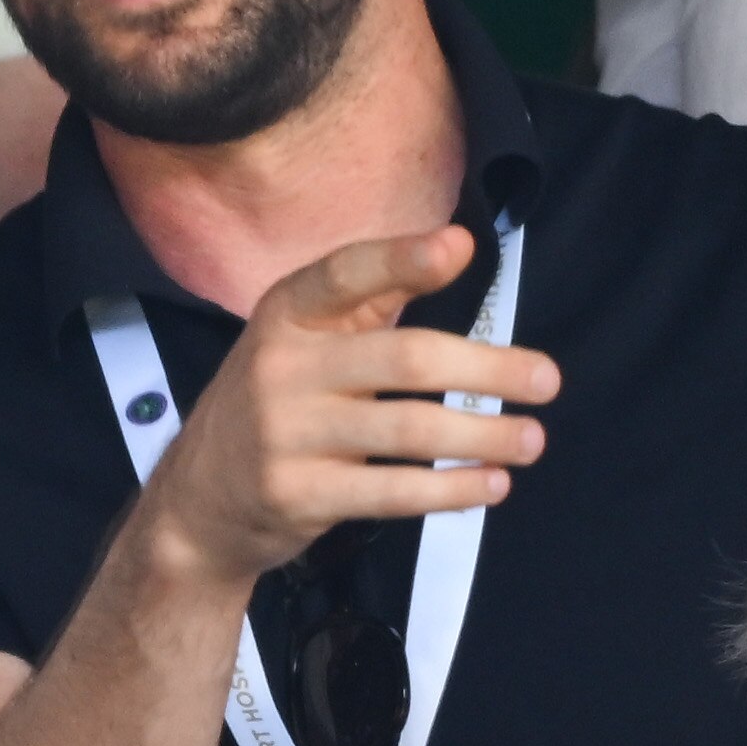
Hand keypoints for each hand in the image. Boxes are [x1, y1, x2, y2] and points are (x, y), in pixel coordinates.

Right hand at [141, 226, 558, 592]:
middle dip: (486, 368)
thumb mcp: (300, 339)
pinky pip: (391, 492)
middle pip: (403, 358)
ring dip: (484, 434)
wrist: (200, 499)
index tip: (460, 248)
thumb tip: (453, 246)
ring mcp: (285, 433)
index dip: (401, 259)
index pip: (345, 275)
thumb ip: (368, 298)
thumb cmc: (276, 404)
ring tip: (531, 439)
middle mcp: (280, 367)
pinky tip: (491, 484)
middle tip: (546, 379)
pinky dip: (451, 490)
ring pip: (408, 430)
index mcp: (285, 314)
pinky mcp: (297, 494)